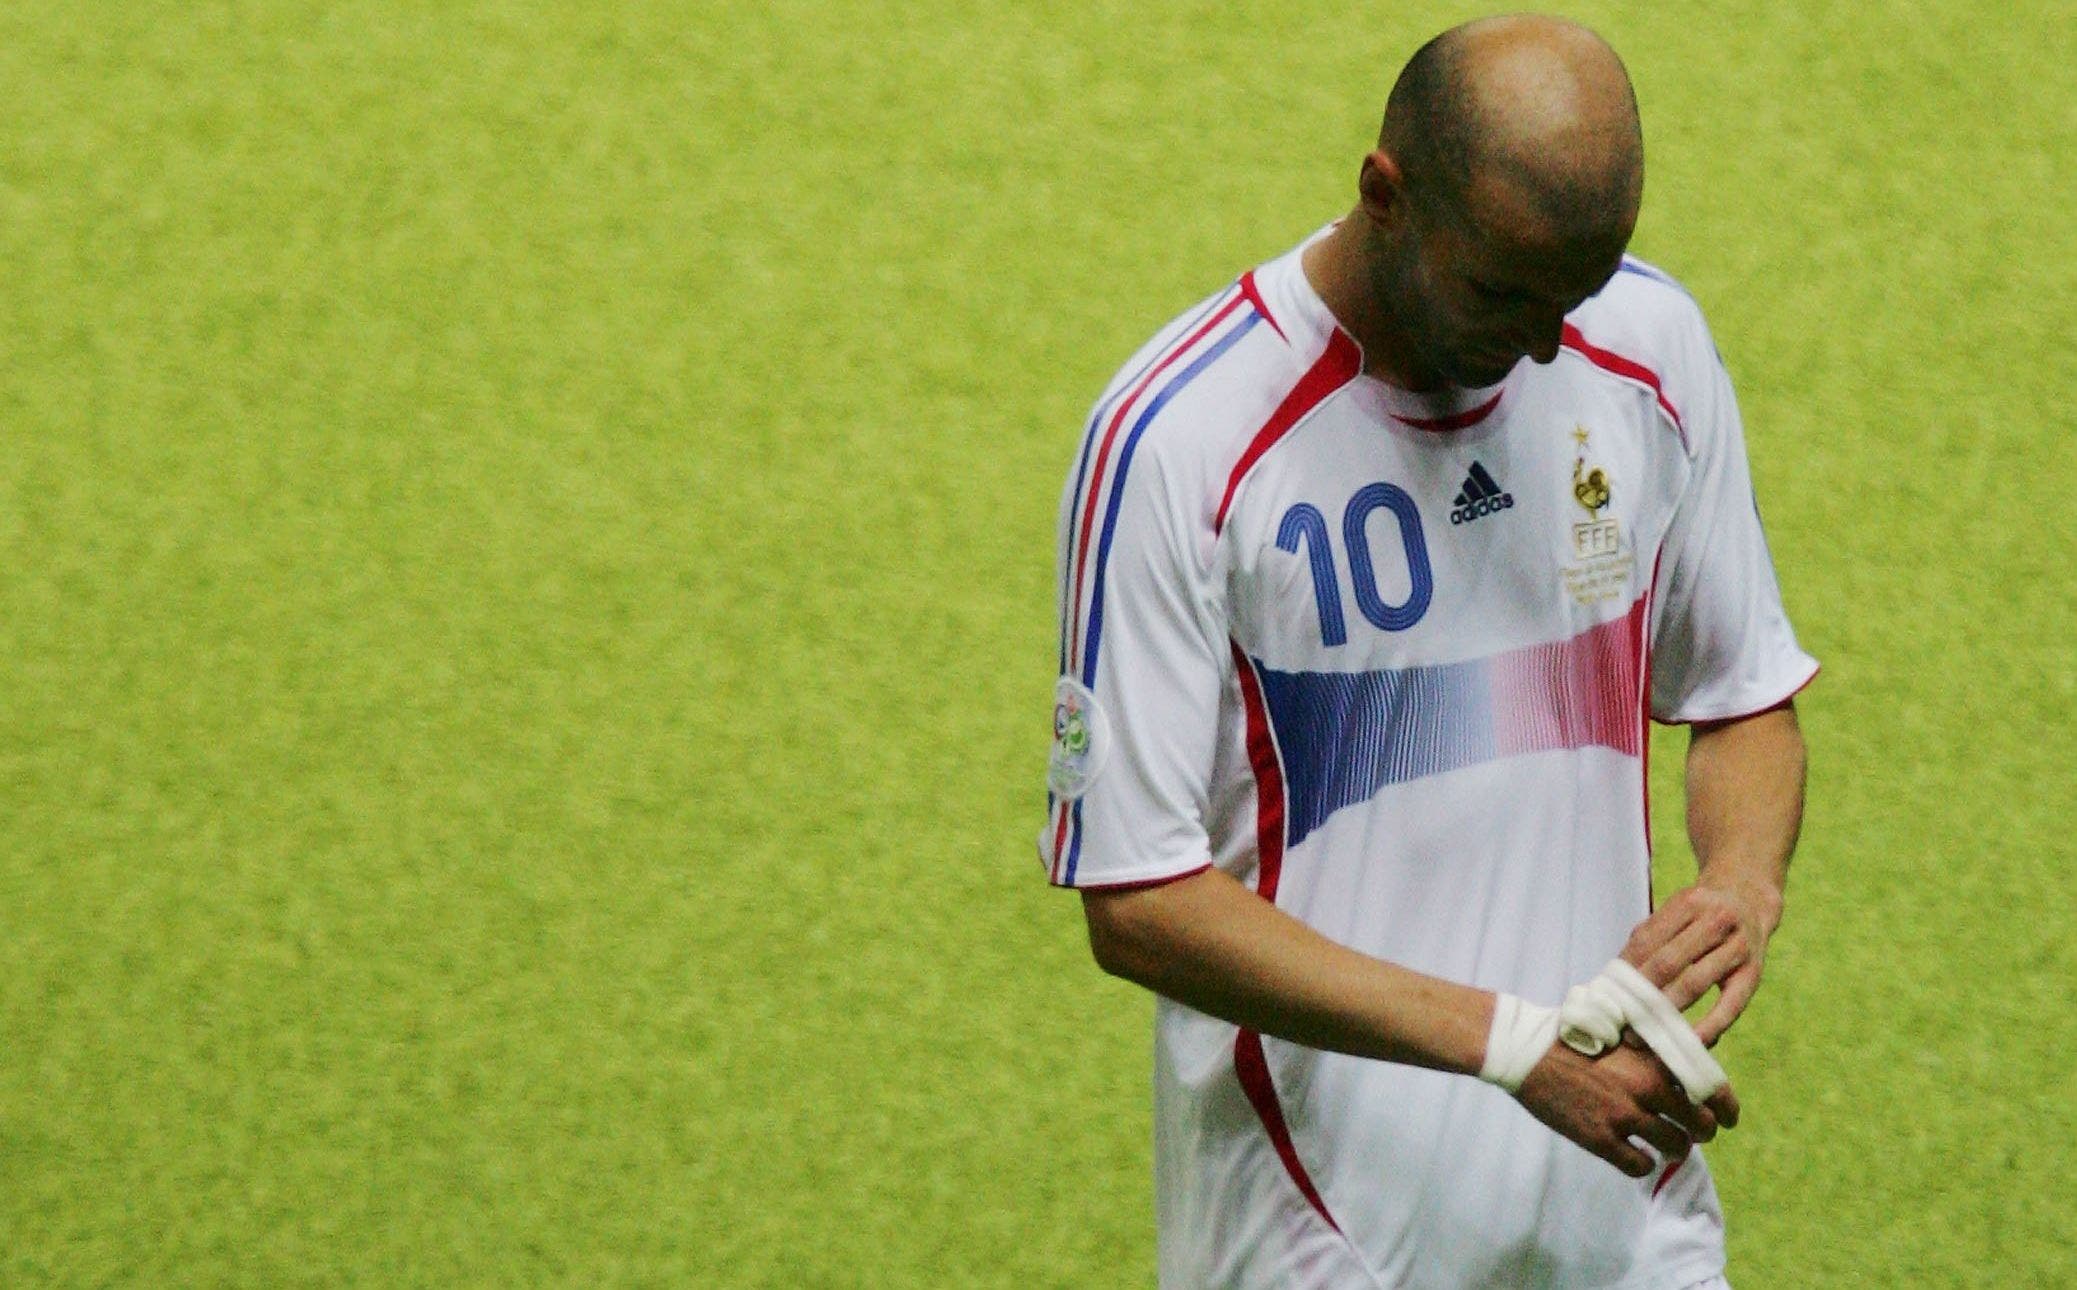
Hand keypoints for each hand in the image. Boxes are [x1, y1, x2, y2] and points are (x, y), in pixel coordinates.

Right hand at [1514, 1041, 1739, 1176]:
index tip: (1729, 1118)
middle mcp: (1646, 1087)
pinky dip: (1645, 1163)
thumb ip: (1653, 1053)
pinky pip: (1641, 1165)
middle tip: (1692, 1134)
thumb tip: (1686, 1071)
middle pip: (1699, 1124)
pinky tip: (1635, 1154)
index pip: (1711, 1088)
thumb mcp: (1621, 1033)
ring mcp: (1624, 1115)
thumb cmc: (1572, 1036)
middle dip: (1701, 1132)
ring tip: (1665, 1145)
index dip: (1727, 1108)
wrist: (1526, 1051)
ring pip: (1675, 1147)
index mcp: (1653, 1059)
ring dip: (1675, 1149)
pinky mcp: (1601, 1139)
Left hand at [1619, 880, 1781, 1044]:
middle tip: (1624, 1021)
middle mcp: (1716, 919)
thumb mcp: (1675, 912)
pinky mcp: (1755, 973)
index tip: (1609, 996)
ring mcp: (1738, 946)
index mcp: (1688, 902)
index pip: (1647, 941)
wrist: (1749, 902)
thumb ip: (1647, 937)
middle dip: (1642, 994)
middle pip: (1668, 961)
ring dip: (1668, 1010)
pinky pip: (1730, 1004)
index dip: (1626, 970)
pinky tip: (1692, 1040)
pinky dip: (1710, 1025)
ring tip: (1647, 1032)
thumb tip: (1614, 978)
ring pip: (1695, 982)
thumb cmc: (1699, 915)